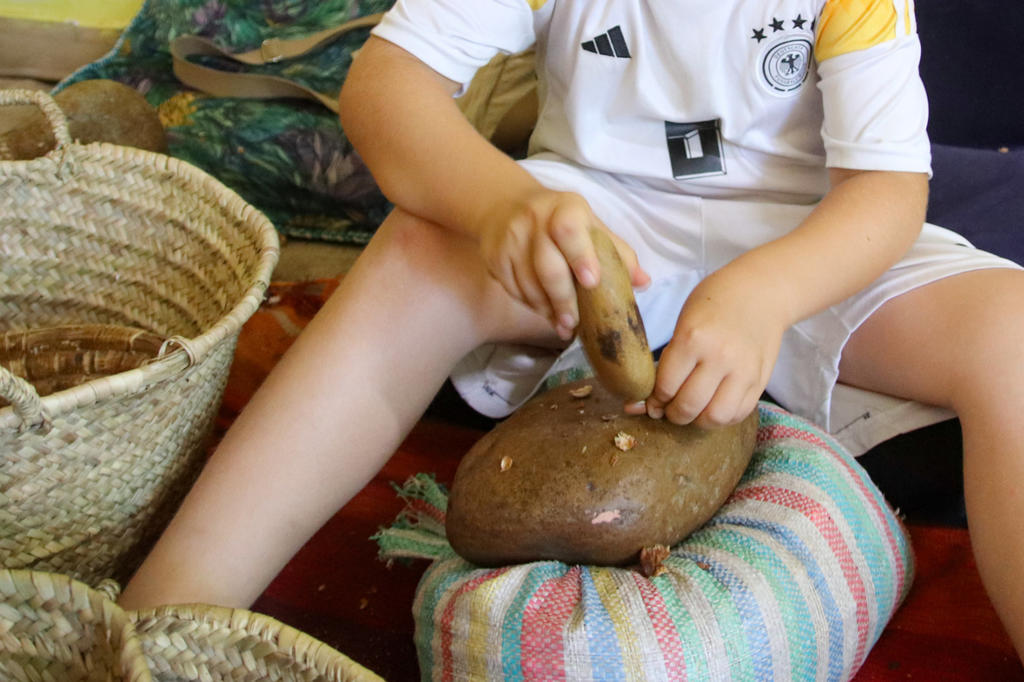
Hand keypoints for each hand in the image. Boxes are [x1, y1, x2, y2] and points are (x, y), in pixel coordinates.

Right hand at [478, 189, 648, 339]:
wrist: (505, 205)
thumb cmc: (560, 220)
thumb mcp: (589, 226)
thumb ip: (616, 252)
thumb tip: (644, 283)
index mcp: (565, 209)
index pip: (569, 231)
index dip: (581, 257)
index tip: (591, 282)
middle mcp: (533, 221)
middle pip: (548, 267)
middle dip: (563, 300)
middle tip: (574, 323)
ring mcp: (510, 239)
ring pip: (528, 284)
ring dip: (547, 309)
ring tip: (563, 324)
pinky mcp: (494, 257)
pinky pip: (513, 289)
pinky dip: (531, 305)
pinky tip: (545, 311)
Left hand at [630, 268, 784, 427]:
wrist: (762, 291)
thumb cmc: (715, 302)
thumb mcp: (684, 323)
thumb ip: (669, 361)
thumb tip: (645, 401)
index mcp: (694, 339)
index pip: (666, 386)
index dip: (654, 400)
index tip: (651, 401)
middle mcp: (720, 357)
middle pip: (689, 406)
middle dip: (672, 414)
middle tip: (668, 409)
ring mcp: (744, 371)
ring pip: (715, 417)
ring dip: (697, 420)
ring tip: (691, 411)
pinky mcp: (761, 380)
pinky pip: (738, 413)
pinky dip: (721, 418)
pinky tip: (712, 407)